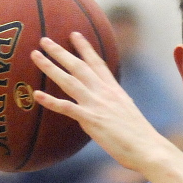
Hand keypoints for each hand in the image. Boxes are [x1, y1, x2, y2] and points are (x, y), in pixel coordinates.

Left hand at [30, 33, 166, 174]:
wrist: (147, 148)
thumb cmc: (139, 136)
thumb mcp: (127, 112)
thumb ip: (115, 105)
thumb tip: (109, 107)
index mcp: (114, 90)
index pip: (97, 63)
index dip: (85, 48)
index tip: (74, 34)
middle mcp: (104, 93)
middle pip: (79, 66)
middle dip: (60, 51)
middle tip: (44, 39)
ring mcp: (97, 105)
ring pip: (69, 80)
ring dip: (50, 66)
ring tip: (35, 55)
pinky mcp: (91, 120)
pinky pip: (66, 108)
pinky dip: (51, 101)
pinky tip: (37, 95)